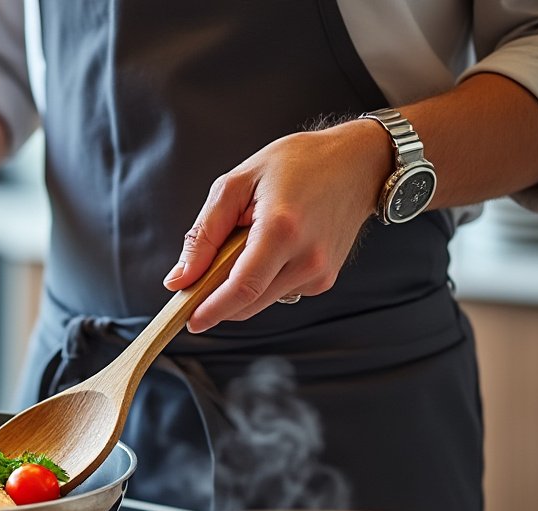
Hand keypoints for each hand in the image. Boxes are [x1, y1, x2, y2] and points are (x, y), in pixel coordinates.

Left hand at [163, 119, 391, 331]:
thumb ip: (204, 235)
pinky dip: (262, 280)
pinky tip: (271, 249)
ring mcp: (320, 272)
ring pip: (261, 301)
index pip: (241, 288)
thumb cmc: (297, 164)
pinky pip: (278, 292)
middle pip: (248, 303)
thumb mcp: (236, 184)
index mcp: (282, 229)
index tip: (188, 320)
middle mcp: (307, 258)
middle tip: (196, 282)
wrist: (358, 163)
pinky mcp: (324, 280)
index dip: (211, 310)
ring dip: (240, 287)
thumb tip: (179, 279)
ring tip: (244, 245)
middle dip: (216, 300)